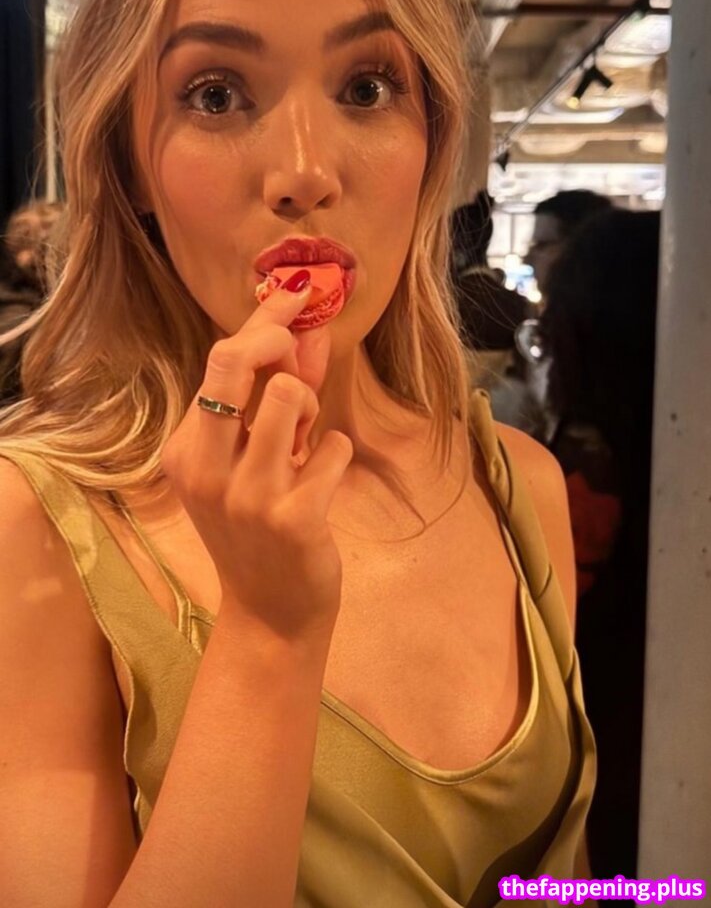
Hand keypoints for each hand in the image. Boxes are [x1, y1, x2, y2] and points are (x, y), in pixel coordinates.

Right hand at [160, 276, 352, 640]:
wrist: (270, 614)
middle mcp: (205, 468)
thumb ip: (276, 394)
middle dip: (277, 346)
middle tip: (296, 366)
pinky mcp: (292, 517)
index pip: (219, 361)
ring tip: (306, 443)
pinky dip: (335, 453)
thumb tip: (309, 330)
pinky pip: (332, 446)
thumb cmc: (258, 528)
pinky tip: (322, 478)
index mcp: (186, 450)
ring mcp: (246, 495)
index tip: (297, 292)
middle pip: (235, 362)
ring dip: (310, 409)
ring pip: (288, 395)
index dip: (263, 321)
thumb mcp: (253, 460)